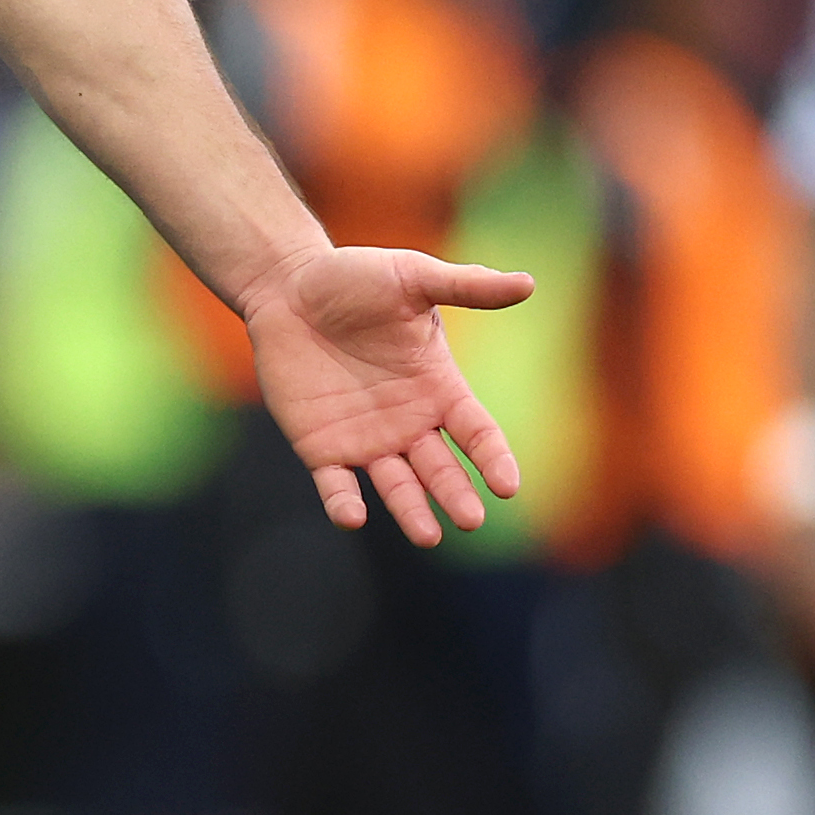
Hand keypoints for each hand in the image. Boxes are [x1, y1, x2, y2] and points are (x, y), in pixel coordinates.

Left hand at [246, 244, 532, 545]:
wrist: (286, 288)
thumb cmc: (352, 278)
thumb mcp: (411, 278)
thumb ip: (465, 286)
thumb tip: (528, 284)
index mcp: (438, 388)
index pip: (477, 433)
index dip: (493, 459)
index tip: (508, 486)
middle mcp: (409, 423)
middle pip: (442, 470)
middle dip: (457, 495)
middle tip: (471, 520)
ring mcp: (366, 439)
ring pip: (397, 486)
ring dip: (412, 511)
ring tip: (428, 536)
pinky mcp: (321, 447)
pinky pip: (336, 484)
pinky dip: (345, 503)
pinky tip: (353, 516)